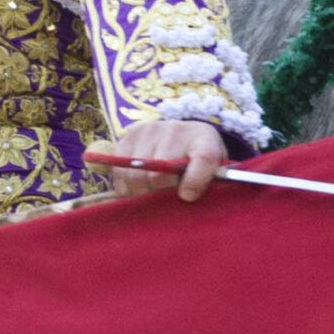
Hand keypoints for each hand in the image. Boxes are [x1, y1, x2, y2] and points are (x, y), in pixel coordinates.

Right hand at [103, 118, 228, 202]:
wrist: (184, 136)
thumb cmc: (199, 163)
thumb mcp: (214, 173)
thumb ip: (207, 185)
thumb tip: (186, 200)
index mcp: (205, 140)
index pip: (205, 158)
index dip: (195, 182)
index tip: (187, 197)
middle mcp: (177, 129)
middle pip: (158, 176)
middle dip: (159, 197)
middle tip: (163, 203)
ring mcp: (150, 130)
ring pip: (135, 176)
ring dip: (140, 194)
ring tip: (150, 196)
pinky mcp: (129, 135)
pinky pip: (119, 170)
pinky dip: (125, 187)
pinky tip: (137, 188)